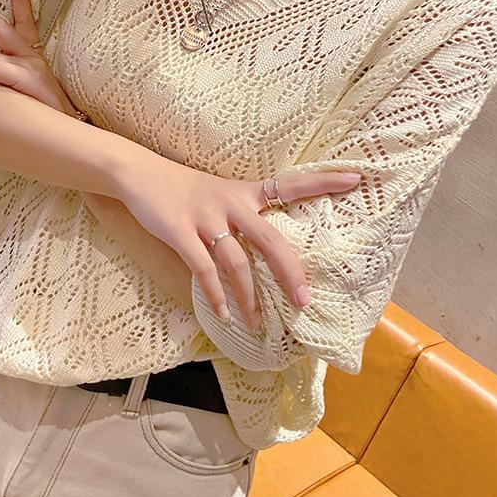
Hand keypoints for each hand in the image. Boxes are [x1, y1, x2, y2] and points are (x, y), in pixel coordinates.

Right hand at [114, 154, 361, 328]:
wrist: (140, 174)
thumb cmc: (186, 188)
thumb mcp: (220, 191)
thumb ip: (245, 213)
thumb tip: (271, 250)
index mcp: (245, 191)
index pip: (290, 184)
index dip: (323, 182)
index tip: (356, 179)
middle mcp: (231, 203)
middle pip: (270, 240)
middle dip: (289, 273)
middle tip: (304, 301)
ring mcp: (205, 218)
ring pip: (237, 263)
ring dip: (249, 297)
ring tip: (257, 322)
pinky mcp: (180, 232)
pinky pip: (203, 270)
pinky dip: (216, 295)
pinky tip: (224, 314)